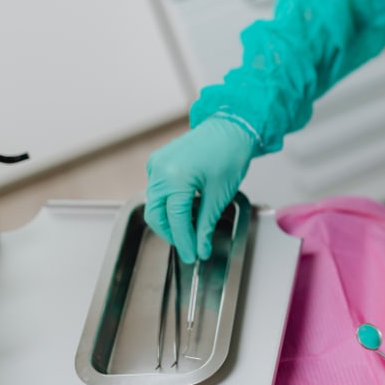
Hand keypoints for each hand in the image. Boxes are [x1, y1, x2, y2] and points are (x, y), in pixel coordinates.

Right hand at [145, 117, 255, 263]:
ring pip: (154, 204)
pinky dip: (167, 204)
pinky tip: (184, 211)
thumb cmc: (229, 156)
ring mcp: (156, 165)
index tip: (192, 256)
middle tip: (189, 247)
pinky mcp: (157, 162)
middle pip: (156, 215)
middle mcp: (159, 170)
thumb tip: (200, 248)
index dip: (184, 242)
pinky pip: (157, 190)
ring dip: (169, 220)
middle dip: (171, 234)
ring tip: (189, 230)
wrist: (229, 129)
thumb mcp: (219, 196)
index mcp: (175, 178)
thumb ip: (205, 226)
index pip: (175, 220)